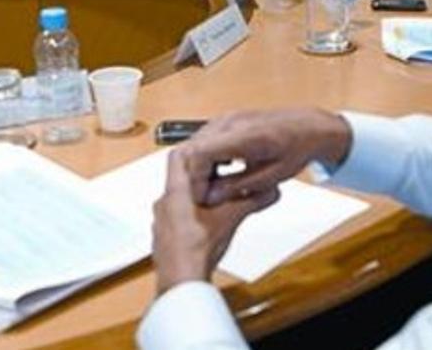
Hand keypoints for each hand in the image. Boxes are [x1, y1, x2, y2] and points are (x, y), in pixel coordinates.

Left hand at [153, 147, 279, 293]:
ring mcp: (161, 222)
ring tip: (218, 196)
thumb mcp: (230, 219)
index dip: (196, 147)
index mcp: (175, 193)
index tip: (212, 147)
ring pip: (178, 196)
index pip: (178, 155)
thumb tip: (269, 191)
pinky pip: (176, 216)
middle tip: (221, 169)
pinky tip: (207, 223)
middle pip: (179, 175)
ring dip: (197, 193)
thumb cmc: (195, 252)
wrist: (180, 284)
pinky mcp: (164, 238)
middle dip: (201, 171)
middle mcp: (163, 204)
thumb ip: (250, 201)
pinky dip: (192, 212)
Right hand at [179, 108, 351, 206]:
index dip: (196, 179)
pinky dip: (206, 155)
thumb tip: (211, 197)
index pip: (202, 154)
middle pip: (194, 148)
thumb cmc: (296, 149)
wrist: (308, 127)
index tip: (203, 196)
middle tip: (206, 196)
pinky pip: (206, 137)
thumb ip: (239, 187)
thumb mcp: (271, 176)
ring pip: (197, 142)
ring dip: (199, 166)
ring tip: (213, 186)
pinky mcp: (229, 118)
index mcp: (246, 137)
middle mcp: (234, 122)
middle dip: (194, 175)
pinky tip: (219, 170)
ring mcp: (230, 117)